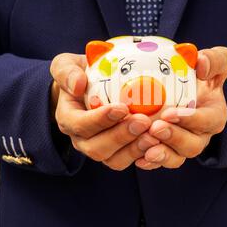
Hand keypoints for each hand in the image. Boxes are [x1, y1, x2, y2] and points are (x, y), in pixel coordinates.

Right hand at [50, 53, 157, 170]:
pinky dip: (144, 154)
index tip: (122, 108)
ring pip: (114, 160)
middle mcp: (81, 139)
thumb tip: (78, 85)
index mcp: (68, 119)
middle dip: (122, 136)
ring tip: (154, 135)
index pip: (81, 125)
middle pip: (97, 148)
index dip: (101, 120)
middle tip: (144, 121)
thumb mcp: (66, 65)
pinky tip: (159, 142)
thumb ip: (66, 72)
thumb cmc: (80, 74)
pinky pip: (128, 161)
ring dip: (134, 149)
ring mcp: (99, 149)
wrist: (89, 88)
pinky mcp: (116, 154)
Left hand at [135, 47, 226, 169]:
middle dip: (174, 138)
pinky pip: (159, 162)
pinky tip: (138, 158)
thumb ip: (215, 59)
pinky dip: (149, 162)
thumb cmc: (198, 73)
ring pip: (175, 158)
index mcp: (214, 115)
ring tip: (146, 147)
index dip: (191, 120)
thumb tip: (202, 64)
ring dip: (161, 154)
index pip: (208, 121)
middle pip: (192, 145)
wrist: (177, 84)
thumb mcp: (214, 60)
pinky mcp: (165, 151)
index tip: (171, 113)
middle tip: (155, 127)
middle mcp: (200, 135)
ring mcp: (181, 146)